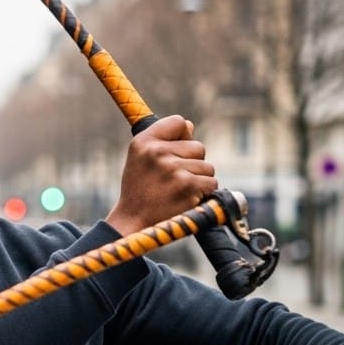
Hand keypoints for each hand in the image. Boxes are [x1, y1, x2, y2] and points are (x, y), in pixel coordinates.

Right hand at [105, 115, 217, 234]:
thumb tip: (190, 126)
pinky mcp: (188, 186)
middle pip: (198, 146)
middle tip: (173, 179)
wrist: (133, 222)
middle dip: (192, 163)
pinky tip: (185, 199)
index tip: (174, 151)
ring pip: (207, 167)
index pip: (178, 122)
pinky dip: (203, 193)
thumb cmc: (139, 190)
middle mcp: (157, 152)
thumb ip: (162, 139)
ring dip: (199, 180)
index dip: (182, 137)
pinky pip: (211, 183)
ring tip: (178, 191)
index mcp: (144, 142)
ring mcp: (173, 169)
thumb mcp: (139, 159)